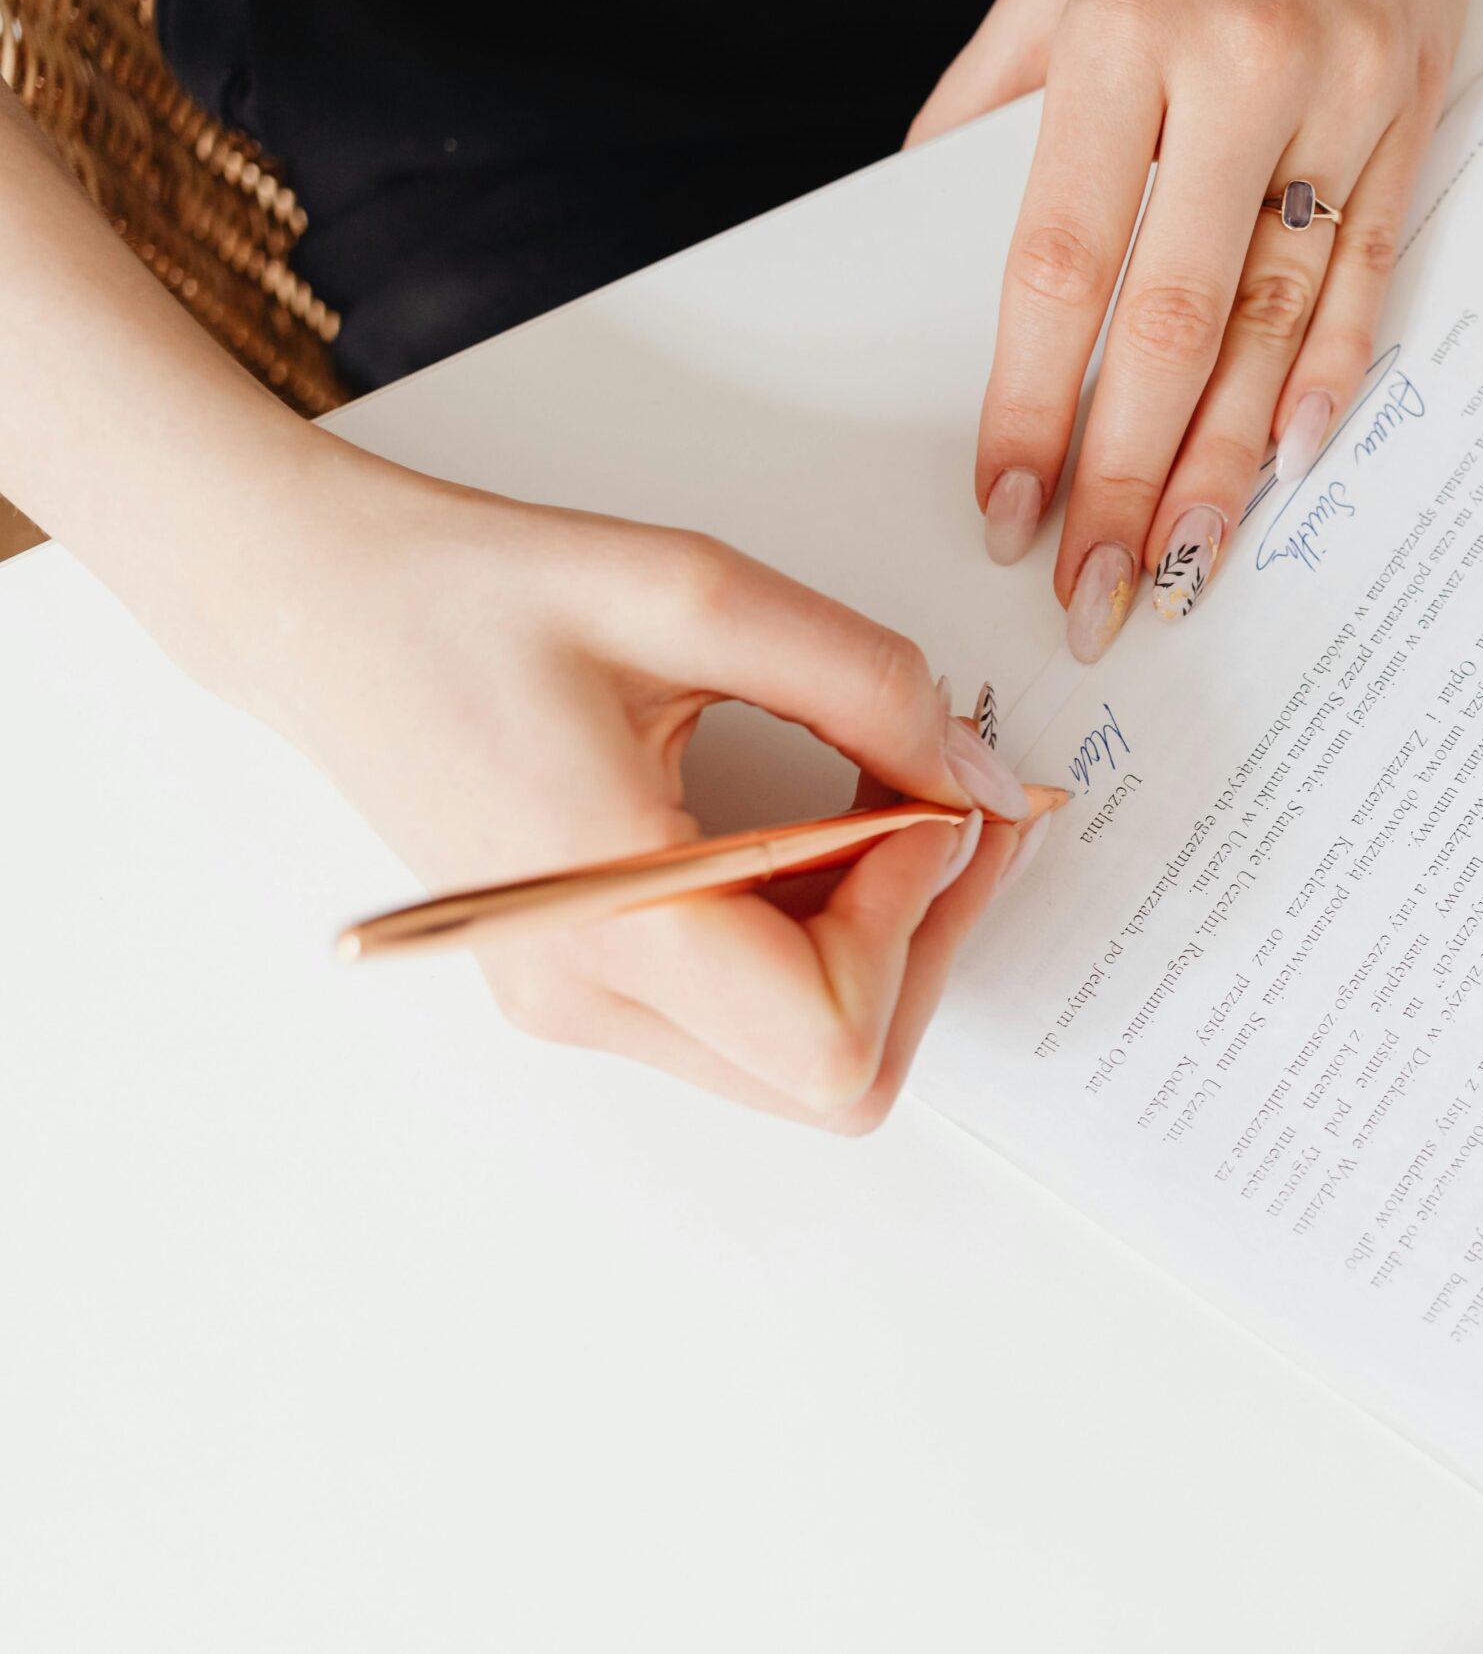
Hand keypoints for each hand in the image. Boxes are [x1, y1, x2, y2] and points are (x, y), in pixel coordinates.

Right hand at [205, 449, 1044, 1134]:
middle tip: (954, 803)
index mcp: (605, 915)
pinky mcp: (589, 978)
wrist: (322, 608)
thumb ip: (868, 687)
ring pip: (805, 1055)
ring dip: (883, 937)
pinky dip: (825, 932)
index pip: (830, 1035)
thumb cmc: (474, 593)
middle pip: (838, 1072)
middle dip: (924, 939)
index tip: (922, 800)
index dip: (912, 921)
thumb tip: (977, 780)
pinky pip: (752, 1009)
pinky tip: (831, 826)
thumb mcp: (695, 594)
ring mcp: (582, 1000)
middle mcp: (587, 994)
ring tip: (894, 802)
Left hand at [909, 0, 1472, 659]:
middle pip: (1174, 324)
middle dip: (1125, 477)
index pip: (1061, 268)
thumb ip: (993, 102)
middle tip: (1094, 590)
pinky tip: (1291, 462)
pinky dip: (1336, 373)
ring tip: (1179, 564)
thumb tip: (923, 228)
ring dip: (1226, 462)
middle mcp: (1243, 70)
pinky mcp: (1421, 109)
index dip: (1032, 405)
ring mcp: (1348, 95)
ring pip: (1280, 318)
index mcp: (1123, 34)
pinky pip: (1376, 268)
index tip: (1006, 508)